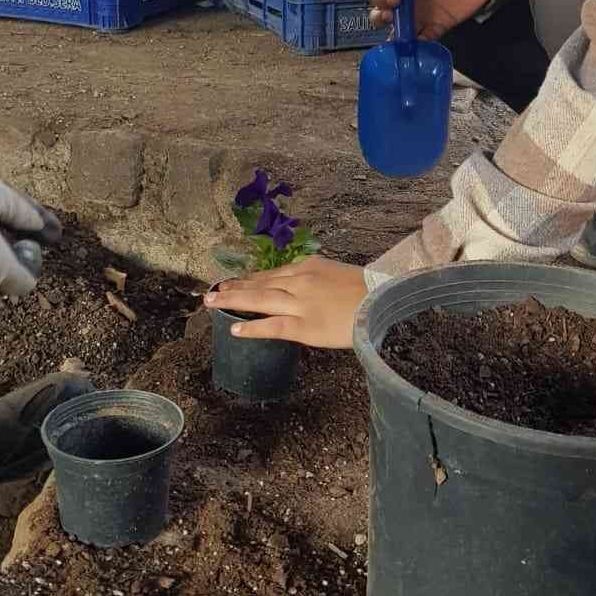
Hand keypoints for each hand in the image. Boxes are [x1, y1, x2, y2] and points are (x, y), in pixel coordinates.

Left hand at [205, 257, 369, 349]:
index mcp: (308, 267)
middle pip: (260, 283)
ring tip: (212, 303)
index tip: (236, 281)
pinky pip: (272, 326)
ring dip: (234, 301)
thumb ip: (317, 279)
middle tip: (213, 291)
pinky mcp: (304, 326)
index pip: (273, 273)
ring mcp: (299, 304)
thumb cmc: (367, 290)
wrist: (382, 301)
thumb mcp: (337, 274)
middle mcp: (299, 281)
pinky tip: (235, 328)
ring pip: (260, 300)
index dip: (251, 278)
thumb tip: (303, 287)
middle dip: (234, 287)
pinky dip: (252, 326)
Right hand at [370, 0, 499, 39]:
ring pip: (402, 30)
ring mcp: (423, 14)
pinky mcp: (440, 25)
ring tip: (402, 35)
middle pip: (385, 15)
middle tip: (390, 17)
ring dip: (398, 35)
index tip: (392, 0)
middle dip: (381, 19)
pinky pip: (426, 39)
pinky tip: (421, 41)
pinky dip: (421, 43)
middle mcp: (409, 0)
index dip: (380, 0)